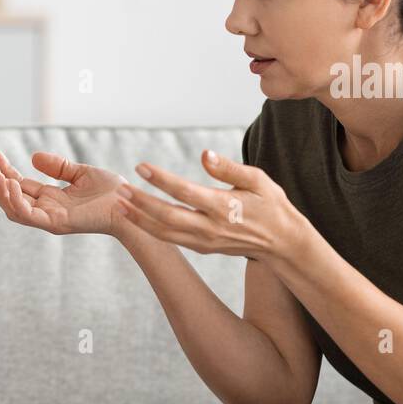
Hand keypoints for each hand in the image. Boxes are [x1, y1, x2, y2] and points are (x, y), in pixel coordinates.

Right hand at [0, 147, 130, 235]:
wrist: (131, 205)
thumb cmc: (111, 193)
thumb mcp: (81, 173)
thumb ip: (58, 167)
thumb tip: (33, 156)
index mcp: (50, 199)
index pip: (18, 184)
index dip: (3, 169)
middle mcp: (46, 210)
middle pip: (10, 197)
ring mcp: (49, 218)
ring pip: (13, 208)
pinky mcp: (55, 223)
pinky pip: (27, 215)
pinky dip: (15, 200)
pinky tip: (9, 182)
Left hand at [114, 149, 308, 260]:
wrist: (283, 242)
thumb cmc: (271, 205)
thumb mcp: (258, 180)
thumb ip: (229, 168)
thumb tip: (204, 154)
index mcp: (224, 207)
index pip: (185, 192)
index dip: (161, 180)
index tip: (141, 167)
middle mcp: (211, 228)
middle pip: (167, 216)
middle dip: (141, 203)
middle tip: (121, 188)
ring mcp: (205, 242)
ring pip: (164, 233)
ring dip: (139, 219)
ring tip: (119, 203)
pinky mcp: (202, 248)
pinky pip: (171, 240)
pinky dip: (150, 229)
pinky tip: (136, 217)